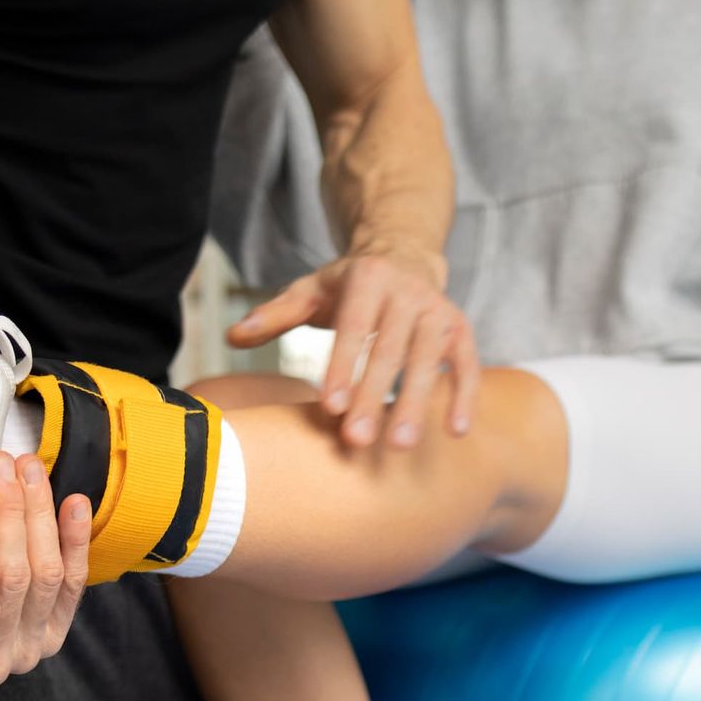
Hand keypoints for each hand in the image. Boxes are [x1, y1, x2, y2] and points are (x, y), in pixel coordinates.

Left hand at [226, 245, 478, 450]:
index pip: (354, 327)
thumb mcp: (310, 290)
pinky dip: (464, 396)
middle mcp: (408, 291)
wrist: (404, 255)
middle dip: (374, 397)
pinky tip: (456, 432)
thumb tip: (232, 336)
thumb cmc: (348, 285)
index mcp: (368, 278)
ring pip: (430, 361)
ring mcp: (439, 310)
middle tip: (357, 441)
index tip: (331, 408)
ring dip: (418, 404)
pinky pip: (468, 364)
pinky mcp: (461, 329)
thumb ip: (275, 314)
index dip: (343, 367)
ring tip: (401, 446)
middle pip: (391, 350)